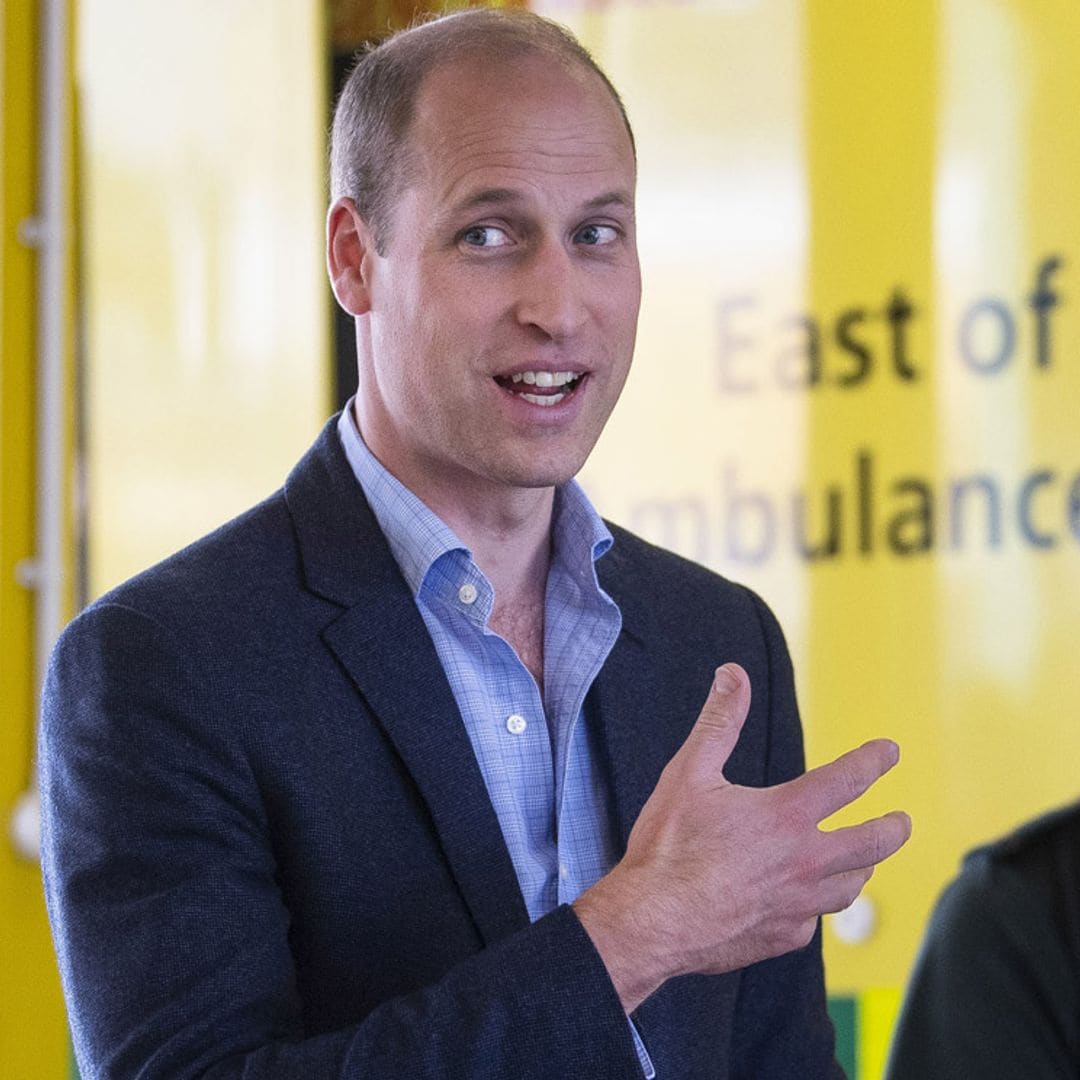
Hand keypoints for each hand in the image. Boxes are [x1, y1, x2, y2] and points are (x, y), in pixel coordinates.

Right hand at [574, 663, 910, 1012]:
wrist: (653, 921)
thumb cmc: (669, 845)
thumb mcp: (689, 772)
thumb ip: (719, 721)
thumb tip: (733, 674)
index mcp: (787, 816)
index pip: (848, 780)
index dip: (873, 761)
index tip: (890, 752)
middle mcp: (805, 861)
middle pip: (873, 844)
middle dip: (893, 828)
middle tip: (902, 821)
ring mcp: (798, 904)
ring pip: (851, 886)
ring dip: (863, 868)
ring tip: (865, 862)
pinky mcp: (784, 936)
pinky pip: (813, 919)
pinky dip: (816, 904)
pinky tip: (806, 902)